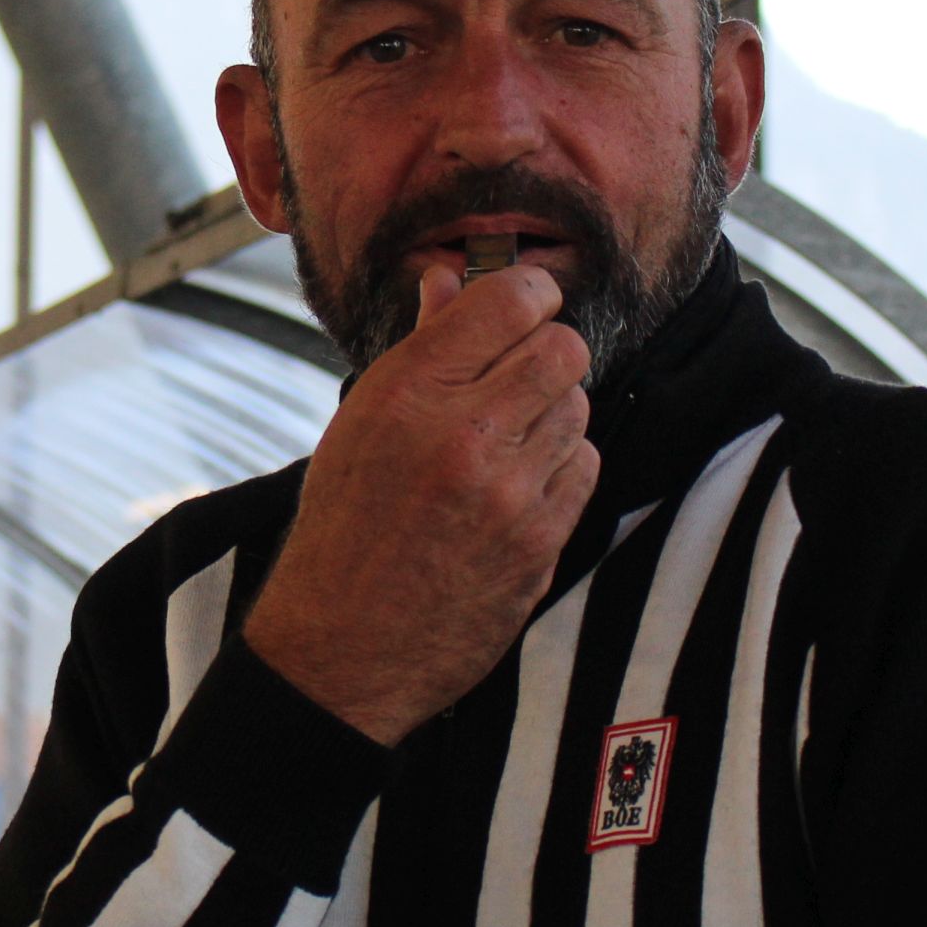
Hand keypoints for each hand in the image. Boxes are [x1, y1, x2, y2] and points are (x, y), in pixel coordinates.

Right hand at [244, 263, 598, 744]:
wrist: (342, 646)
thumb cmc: (344, 527)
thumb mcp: (360, 424)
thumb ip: (419, 348)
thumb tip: (450, 280)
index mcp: (407, 392)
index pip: (510, 299)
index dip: (529, 291)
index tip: (524, 304)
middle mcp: (462, 434)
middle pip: (563, 348)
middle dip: (548, 350)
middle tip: (520, 373)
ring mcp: (508, 492)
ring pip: (578, 406)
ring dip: (553, 412)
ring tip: (509, 438)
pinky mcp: (540, 541)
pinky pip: (584, 466)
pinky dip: (562, 466)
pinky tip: (521, 483)